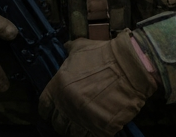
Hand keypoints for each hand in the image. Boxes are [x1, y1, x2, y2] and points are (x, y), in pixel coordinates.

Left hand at [38, 34, 157, 136]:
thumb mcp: (81, 47)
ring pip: (73, 133)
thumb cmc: (105, 55)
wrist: (130, 65)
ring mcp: (84, 118)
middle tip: (72, 116)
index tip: (54, 110)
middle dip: (63, 120)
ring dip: (78, 128)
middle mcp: (68, 105)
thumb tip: (66, 47)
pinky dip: (93, 133)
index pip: (44, 107)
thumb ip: (69, 50)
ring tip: (86, 122)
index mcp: (59, 87)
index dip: (48, 110)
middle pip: (57, 123)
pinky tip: (98, 125)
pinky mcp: (102, 127)